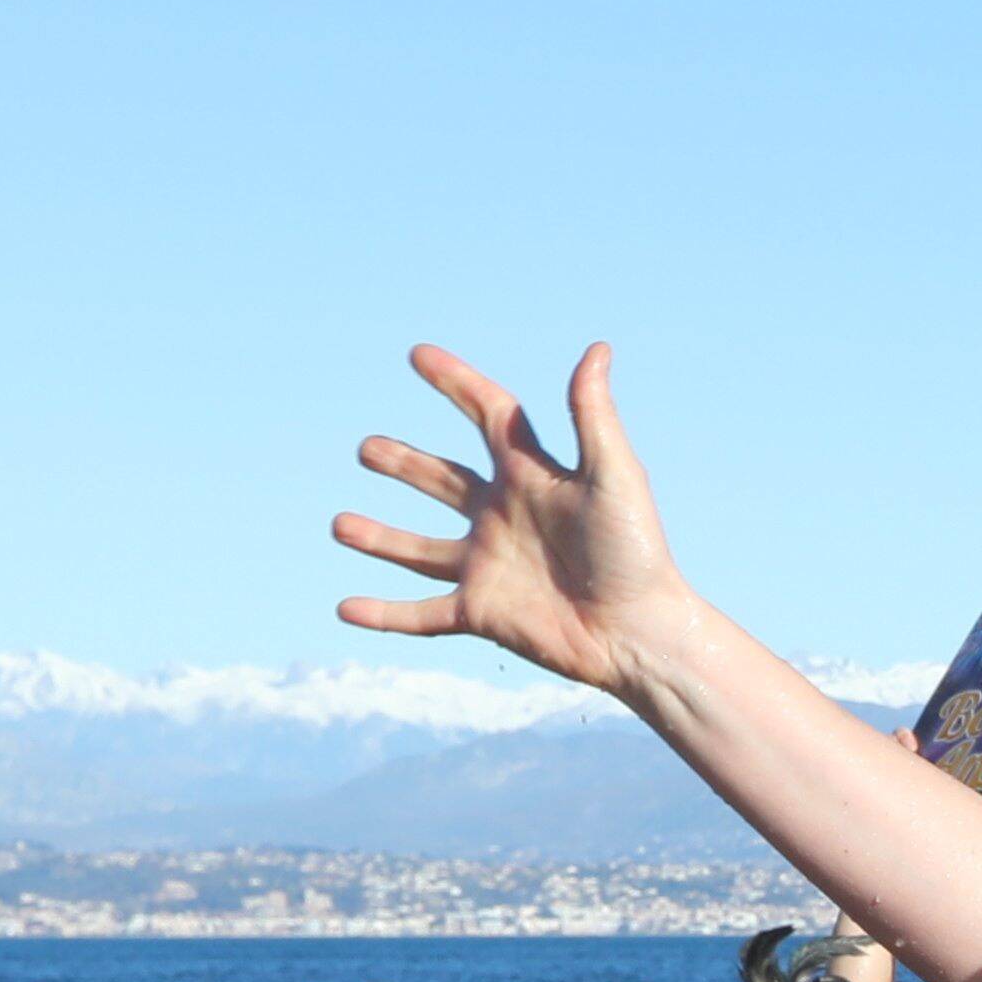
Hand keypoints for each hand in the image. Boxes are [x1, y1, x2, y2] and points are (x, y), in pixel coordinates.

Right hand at [332, 343, 697, 701]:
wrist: (642, 632)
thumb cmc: (636, 553)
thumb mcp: (613, 476)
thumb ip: (592, 415)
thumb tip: (597, 348)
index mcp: (534, 476)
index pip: (489, 415)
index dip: (456, 382)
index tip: (417, 355)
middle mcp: (505, 517)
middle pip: (444, 481)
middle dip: (405, 463)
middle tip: (367, 449)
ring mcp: (490, 566)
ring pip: (421, 550)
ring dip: (381, 538)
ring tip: (339, 526)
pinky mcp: (482, 613)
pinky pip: (421, 614)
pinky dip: (384, 614)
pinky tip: (346, 608)